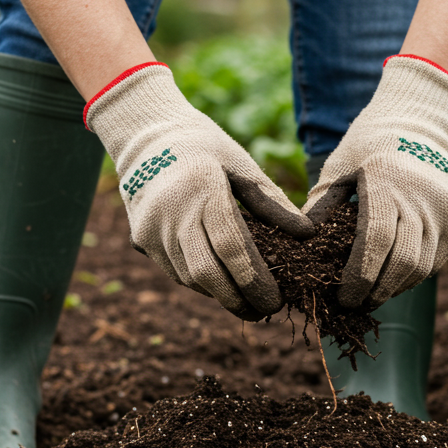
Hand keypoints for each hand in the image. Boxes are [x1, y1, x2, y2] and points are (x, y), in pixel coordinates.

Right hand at [86, 63, 313, 318]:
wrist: (146, 136)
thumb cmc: (206, 149)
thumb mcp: (243, 165)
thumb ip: (272, 202)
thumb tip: (307, 234)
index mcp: (202, 187)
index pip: (231, 247)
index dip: (255, 280)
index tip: (276, 300)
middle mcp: (172, 211)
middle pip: (206, 273)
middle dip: (238, 300)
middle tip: (264, 311)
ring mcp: (152, 228)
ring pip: (189, 278)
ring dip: (220, 294)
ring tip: (246, 299)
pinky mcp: (141, 239)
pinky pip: (175, 272)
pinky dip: (201, 283)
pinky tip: (221, 283)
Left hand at [304, 54, 447, 307]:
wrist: (420, 124)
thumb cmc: (368, 146)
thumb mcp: (338, 169)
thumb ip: (320, 208)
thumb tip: (300, 249)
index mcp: (387, 183)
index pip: (376, 242)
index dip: (359, 276)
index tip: (343, 297)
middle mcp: (422, 199)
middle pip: (402, 262)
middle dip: (376, 290)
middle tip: (354, 305)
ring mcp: (444, 212)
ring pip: (421, 267)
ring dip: (394, 288)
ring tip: (371, 296)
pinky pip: (434, 262)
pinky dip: (412, 276)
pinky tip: (391, 280)